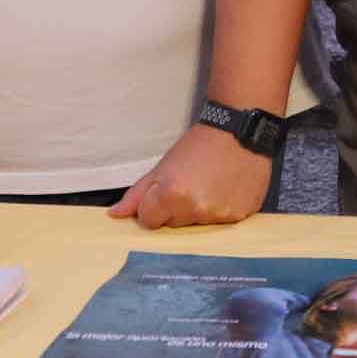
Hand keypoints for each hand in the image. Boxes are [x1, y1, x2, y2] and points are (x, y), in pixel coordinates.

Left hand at [110, 122, 274, 228]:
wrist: (239, 132)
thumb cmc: (198, 146)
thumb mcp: (162, 166)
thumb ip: (137, 194)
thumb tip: (115, 215)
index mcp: (171, 196)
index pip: (149, 221)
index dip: (154, 206)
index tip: (167, 190)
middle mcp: (196, 209)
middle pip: (174, 225)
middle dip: (178, 209)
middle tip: (191, 184)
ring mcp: (221, 215)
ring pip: (199, 225)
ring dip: (200, 211)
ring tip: (211, 185)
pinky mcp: (241, 215)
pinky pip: (223, 222)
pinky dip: (222, 209)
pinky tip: (226, 189)